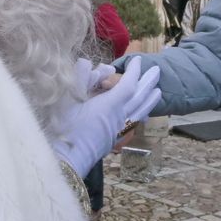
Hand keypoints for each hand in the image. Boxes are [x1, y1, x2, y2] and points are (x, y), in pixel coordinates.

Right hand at [52, 57, 161, 176]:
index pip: (128, 85)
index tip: (138, 60)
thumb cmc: (62, 129)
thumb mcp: (66, 99)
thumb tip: (88, 62)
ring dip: (149, 100)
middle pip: (139, 98)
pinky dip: (140, 115)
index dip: (134, 71)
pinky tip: (140, 115)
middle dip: (148, 83)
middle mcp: (118, 118)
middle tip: (157, 70)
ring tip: (158, 92)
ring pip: (139, 113)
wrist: (65, 161)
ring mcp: (117, 131)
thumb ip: (79, 78)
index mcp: (109, 105)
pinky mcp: (113, 141)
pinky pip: (133, 124)